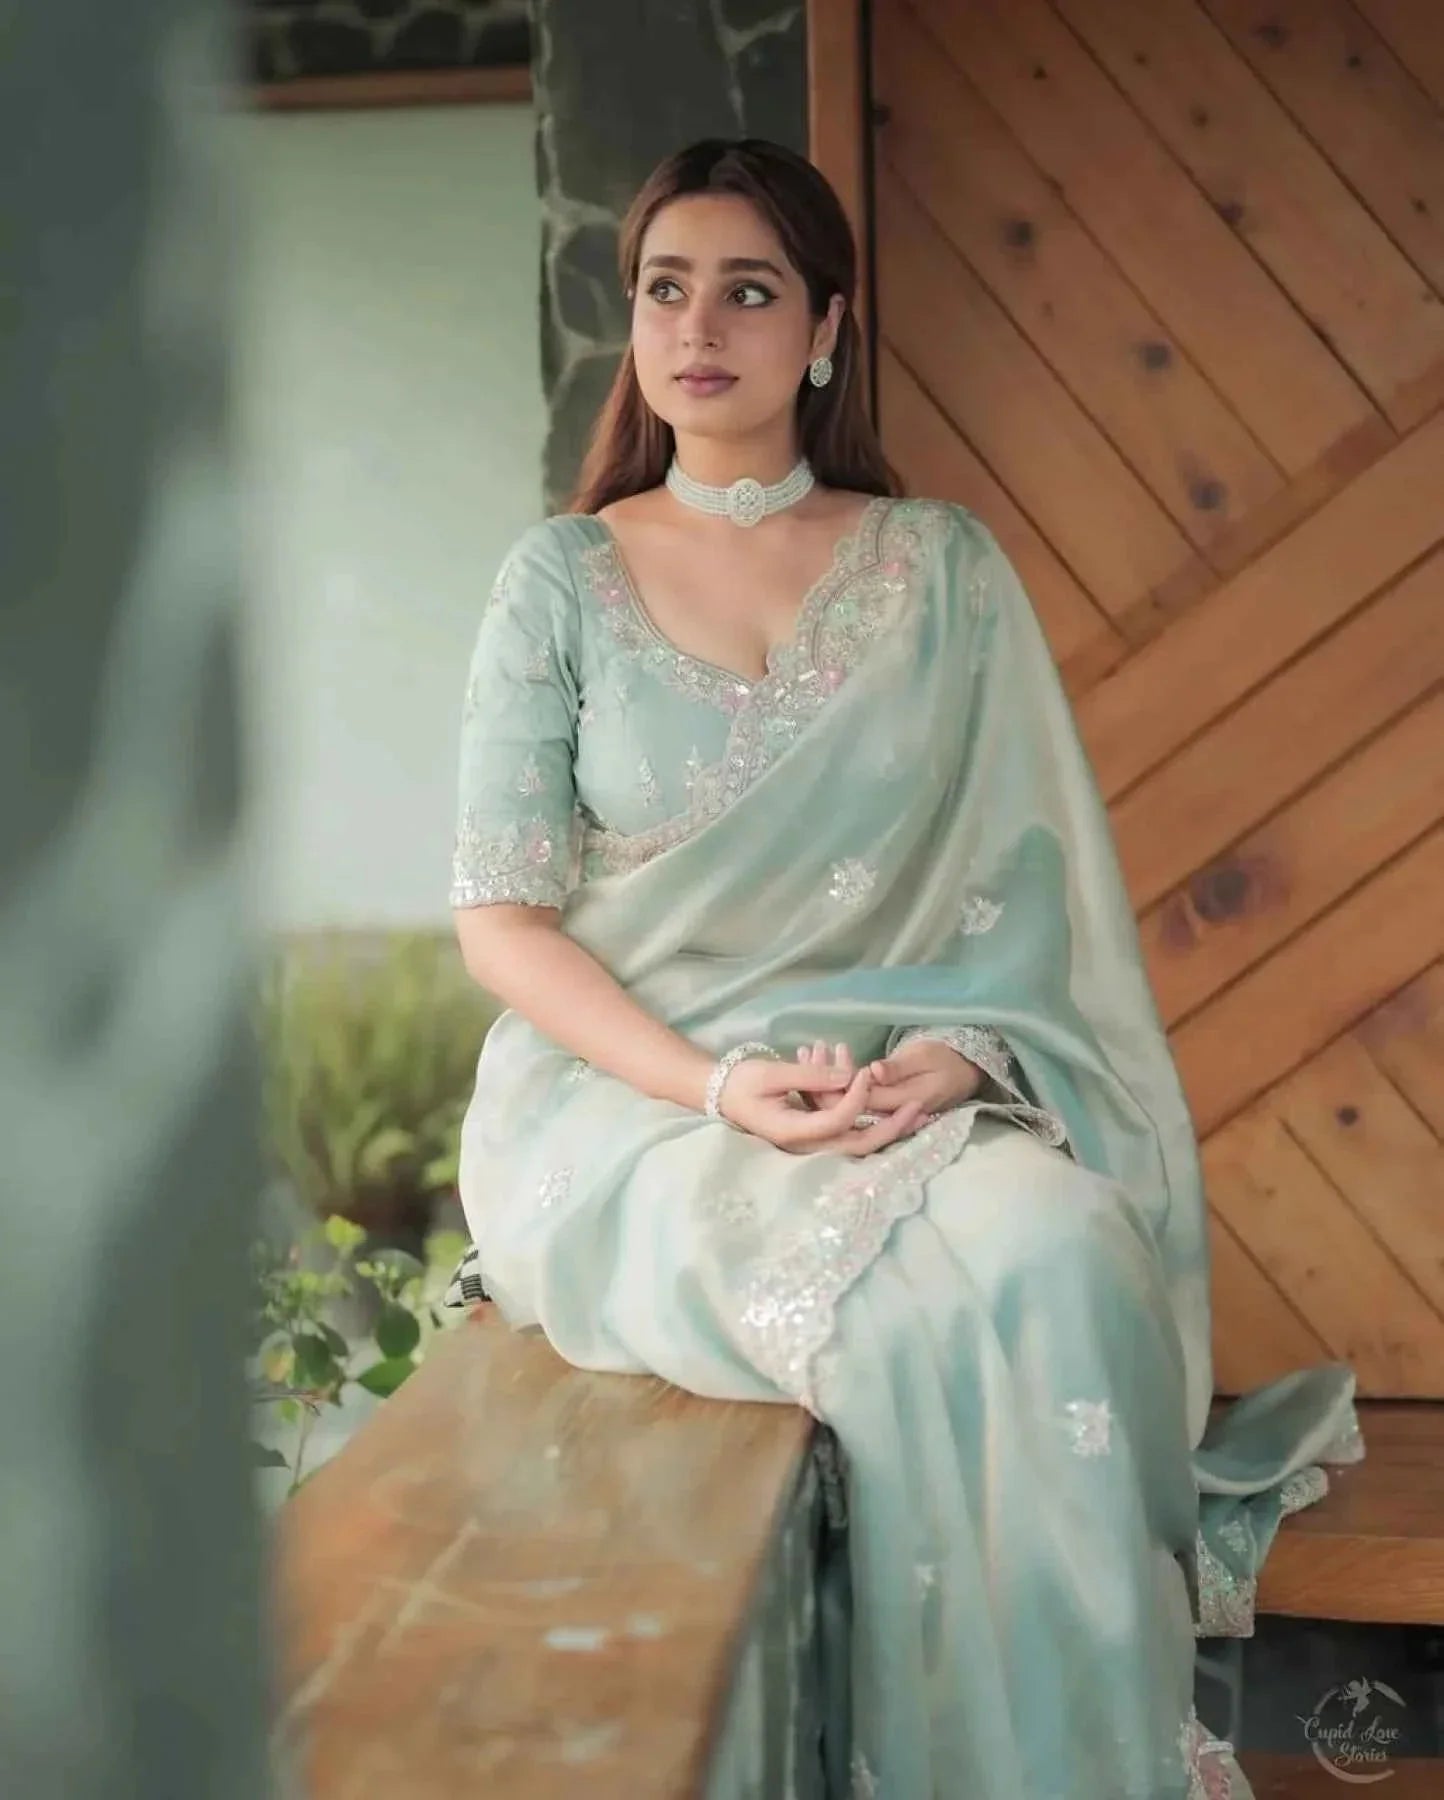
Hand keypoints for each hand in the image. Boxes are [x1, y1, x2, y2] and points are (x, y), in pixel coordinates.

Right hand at [717, 1049, 928, 1156]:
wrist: (720, 1094)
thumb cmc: (740, 1083)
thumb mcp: (771, 1074)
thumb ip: (809, 1076)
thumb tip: (847, 1075)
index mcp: (794, 1133)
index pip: (838, 1120)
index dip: (856, 1097)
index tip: (866, 1072)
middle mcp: (807, 1145)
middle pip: (859, 1144)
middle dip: (892, 1128)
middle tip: (920, 1109)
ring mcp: (813, 1143)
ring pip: (859, 1141)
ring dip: (888, 1125)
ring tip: (917, 1110)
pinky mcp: (817, 1134)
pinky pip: (849, 1131)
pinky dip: (870, 1118)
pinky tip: (890, 1106)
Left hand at [798, 1037, 983, 1116]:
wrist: (963, 1072)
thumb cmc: (945, 1060)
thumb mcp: (924, 1058)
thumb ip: (898, 1068)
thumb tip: (872, 1072)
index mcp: (898, 1104)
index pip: (857, 1101)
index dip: (833, 1082)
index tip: (816, 1055)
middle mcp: (886, 1116)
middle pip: (844, 1107)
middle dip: (821, 1082)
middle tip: (806, 1050)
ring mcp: (881, 1115)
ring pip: (844, 1104)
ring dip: (823, 1081)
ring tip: (807, 1049)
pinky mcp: (878, 1108)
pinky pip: (850, 1100)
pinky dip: (834, 1082)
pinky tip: (817, 1060)